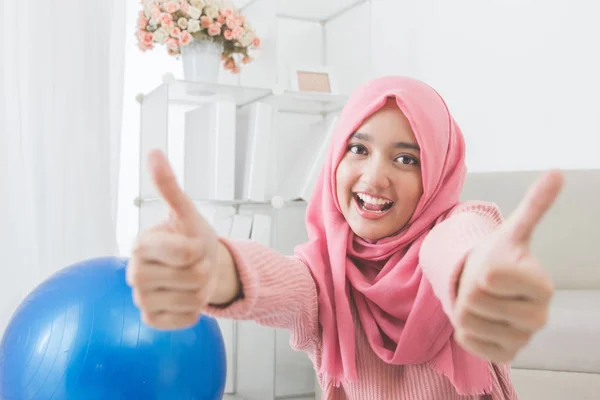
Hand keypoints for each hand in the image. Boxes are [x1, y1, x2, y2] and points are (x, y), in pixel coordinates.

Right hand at [127, 149, 238, 329]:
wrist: (197, 266)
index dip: (199, 248)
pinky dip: (197, 308)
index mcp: (140, 244)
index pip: (186, 252)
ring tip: (192, 279)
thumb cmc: (191, 237)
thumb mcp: (186, 212)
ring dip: (203, 289)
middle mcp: (134, 273)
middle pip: (194, 277)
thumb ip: (169, 186)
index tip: (192, 243)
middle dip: (204, 268)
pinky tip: (186, 297)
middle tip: (195, 262)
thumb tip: (153, 152)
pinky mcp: (151, 320)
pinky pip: (189, 318)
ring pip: (194, 300)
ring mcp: (141, 299)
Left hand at [453, 170, 563, 362]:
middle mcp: (539, 317)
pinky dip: (464, 328)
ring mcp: (523, 340)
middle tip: (483, 286)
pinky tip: (481, 320)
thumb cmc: (499, 259)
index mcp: (543, 286)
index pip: (490, 277)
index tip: (494, 267)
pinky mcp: (504, 355)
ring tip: (482, 301)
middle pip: (473, 300)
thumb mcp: (511, 232)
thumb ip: (534, 205)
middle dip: (469, 288)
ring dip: (464, 307)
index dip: (484, 269)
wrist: (489, 289)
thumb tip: (556, 171)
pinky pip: (466, 340)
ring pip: (466, 320)